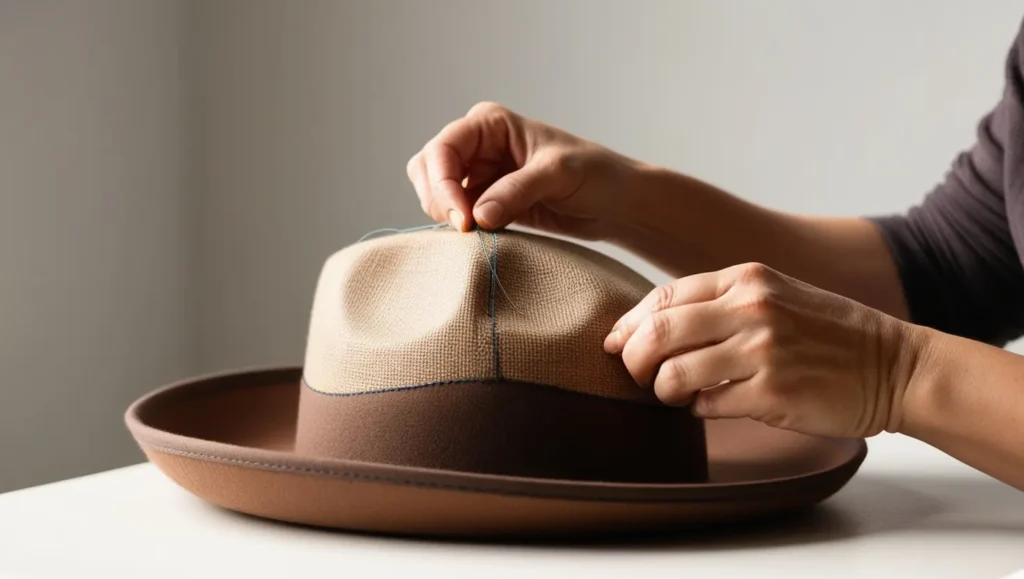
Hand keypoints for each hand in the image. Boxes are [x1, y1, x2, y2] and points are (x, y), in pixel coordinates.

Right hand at [406, 101, 642, 239]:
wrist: (616, 204)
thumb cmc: (596, 175)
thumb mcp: (558, 175)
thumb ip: (516, 191)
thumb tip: (478, 216)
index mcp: (490, 123)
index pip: (443, 149)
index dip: (442, 184)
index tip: (463, 219)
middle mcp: (478, 145)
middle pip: (428, 169)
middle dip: (438, 199)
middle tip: (465, 230)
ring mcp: (480, 175)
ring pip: (436, 194)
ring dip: (446, 215)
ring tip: (476, 234)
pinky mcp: (486, 203)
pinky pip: (456, 215)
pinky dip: (459, 229)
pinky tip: (480, 239)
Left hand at [603, 262, 922, 438]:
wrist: (894, 365)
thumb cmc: (828, 333)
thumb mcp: (774, 294)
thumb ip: (719, 302)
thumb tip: (650, 324)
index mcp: (746, 278)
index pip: (664, 297)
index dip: (630, 323)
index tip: (617, 342)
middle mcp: (750, 309)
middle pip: (658, 334)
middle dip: (633, 359)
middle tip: (635, 375)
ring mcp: (761, 351)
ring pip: (674, 373)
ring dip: (663, 390)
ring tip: (676, 394)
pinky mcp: (772, 393)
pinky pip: (707, 405)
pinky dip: (698, 409)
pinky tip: (711, 405)